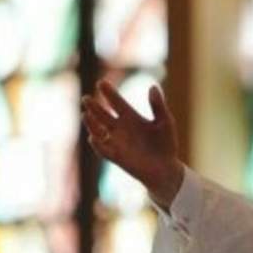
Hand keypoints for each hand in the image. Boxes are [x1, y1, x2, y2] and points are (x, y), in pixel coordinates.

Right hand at [81, 81, 183, 208]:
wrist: (166, 169)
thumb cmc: (166, 144)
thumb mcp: (165, 122)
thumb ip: (158, 105)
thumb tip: (153, 87)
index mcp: (131, 117)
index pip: (116, 102)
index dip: (109, 93)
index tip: (101, 83)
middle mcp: (121, 128)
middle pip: (103, 115)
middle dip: (94, 107)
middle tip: (86, 98)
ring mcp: (117, 142)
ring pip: (98, 131)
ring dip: (91, 124)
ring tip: (86, 115)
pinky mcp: (116, 157)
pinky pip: (103, 150)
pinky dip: (97, 144)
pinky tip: (94, 137)